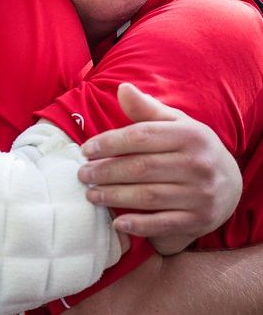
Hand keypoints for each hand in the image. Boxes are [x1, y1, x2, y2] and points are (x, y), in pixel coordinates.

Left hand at [77, 83, 241, 254]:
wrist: (231, 182)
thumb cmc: (191, 147)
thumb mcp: (175, 123)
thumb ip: (146, 109)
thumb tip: (122, 88)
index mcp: (189, 135)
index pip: (141, 136)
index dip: (109, 143)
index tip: (85, 150)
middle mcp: (198, 164)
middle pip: (141, 168)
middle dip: (105, 171)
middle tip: (82, 174)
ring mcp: (201, 194)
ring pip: (149, 196)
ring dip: (114, 197)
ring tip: (90, 195)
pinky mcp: (200, 220)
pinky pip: (164, 224)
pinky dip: (139, 225)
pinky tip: (117, 222)